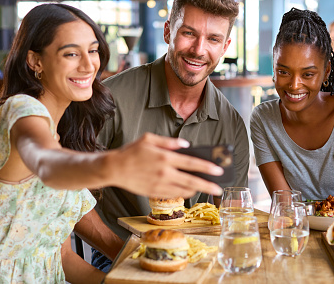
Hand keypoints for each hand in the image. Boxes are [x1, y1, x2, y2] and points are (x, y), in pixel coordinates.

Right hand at [107, 133, 223, 197]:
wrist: (113, 168)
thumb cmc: (131, 151)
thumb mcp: (149, 139)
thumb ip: (169, 142)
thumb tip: (186, 145)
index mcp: (166, 157)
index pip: (192, 163)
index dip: (208, 168)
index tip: (219, 171)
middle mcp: (165, 172)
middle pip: (192, 181)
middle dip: (208, 186)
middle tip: (220, 189)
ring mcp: (160, 185)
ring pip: (184, 190)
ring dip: (197, 190)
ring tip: (206, 189)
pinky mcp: (154, 193)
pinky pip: (173, 195)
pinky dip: (183, 193)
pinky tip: (189, 190)